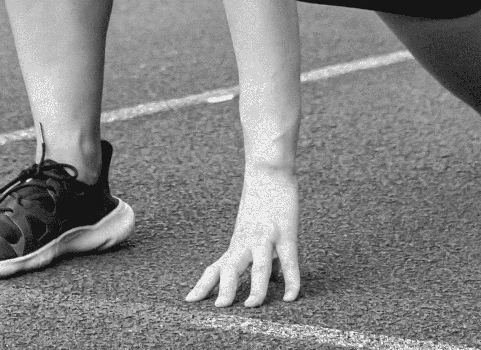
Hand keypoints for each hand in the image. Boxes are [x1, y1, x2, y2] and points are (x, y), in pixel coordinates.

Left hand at [185, 163, 301, 307]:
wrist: (268, 171)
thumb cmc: (261, 201)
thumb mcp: (255, 232)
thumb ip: (262, 257)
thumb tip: (275, 280)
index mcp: (237, 243)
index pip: (215, 268)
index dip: (203, 284)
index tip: (189, 301)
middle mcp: (246, 242)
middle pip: (231, 268)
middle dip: (225, 289)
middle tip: (218, 309)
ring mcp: (266, 238)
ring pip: (258, 267)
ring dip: (255, 288)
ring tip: (249, 306)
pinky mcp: (286, 233)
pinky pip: (290, 261)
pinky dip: (291, 281)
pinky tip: (289, 297)